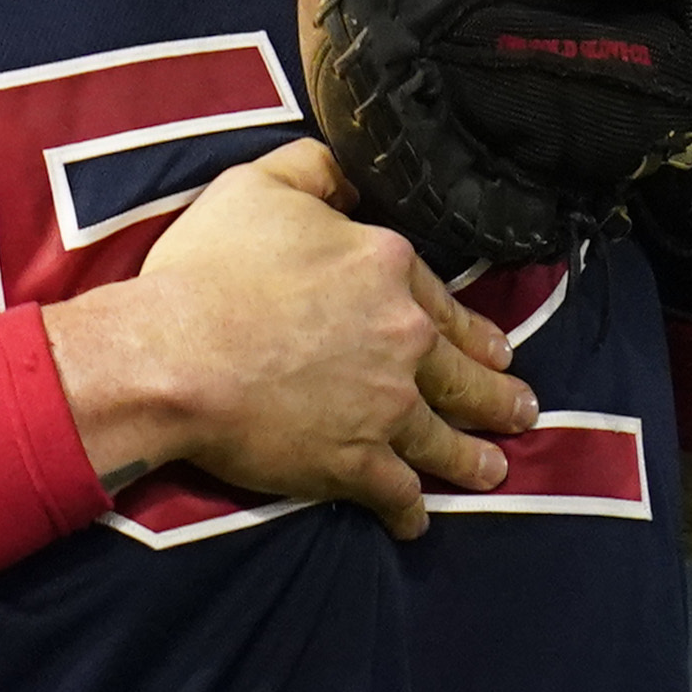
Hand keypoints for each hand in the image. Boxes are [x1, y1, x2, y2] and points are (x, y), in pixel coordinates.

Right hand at [43, 143, 535, 537]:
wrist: (172, 357)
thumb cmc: (205, 271)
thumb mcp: (256, 186)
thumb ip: (314, 171)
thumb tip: (350, 178)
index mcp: (385, 268)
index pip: (440, 297)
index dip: (468, 324)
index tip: (492, 344)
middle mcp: (402, 337)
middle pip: (462, 370)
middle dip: (495, 393)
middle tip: (519, 408)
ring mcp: (385, 405)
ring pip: (443, 436)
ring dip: (471, 456)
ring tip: (492, 469)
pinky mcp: (354, 461)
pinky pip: (396, 491)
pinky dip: (408, 510)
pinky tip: (415, 521)